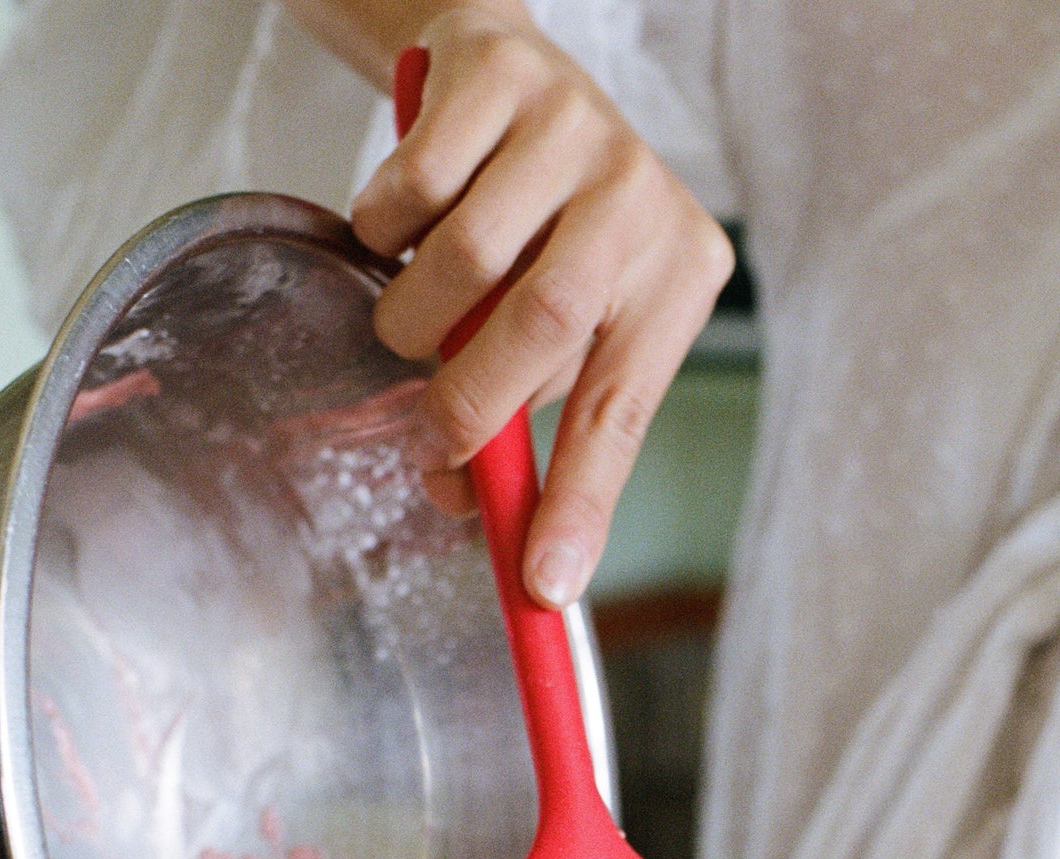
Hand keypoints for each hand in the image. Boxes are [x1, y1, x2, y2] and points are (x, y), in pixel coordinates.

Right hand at [349, 4, 734, 603]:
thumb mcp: (559, 329)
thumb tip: (462, 504)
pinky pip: (410, 188)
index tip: (543, 582)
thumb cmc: (542, 231)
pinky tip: (403, 224)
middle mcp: (642, 198)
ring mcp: (578, 127)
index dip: (580, 502)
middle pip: (544, 326)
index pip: (622, 411)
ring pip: (463, 258)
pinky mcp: (505, 75)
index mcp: (678, 277)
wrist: (506, 76)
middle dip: (468, 404)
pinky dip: (381, 229)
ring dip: (410, 316)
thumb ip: (521, 418)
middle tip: (432, 443)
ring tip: (412, 317)